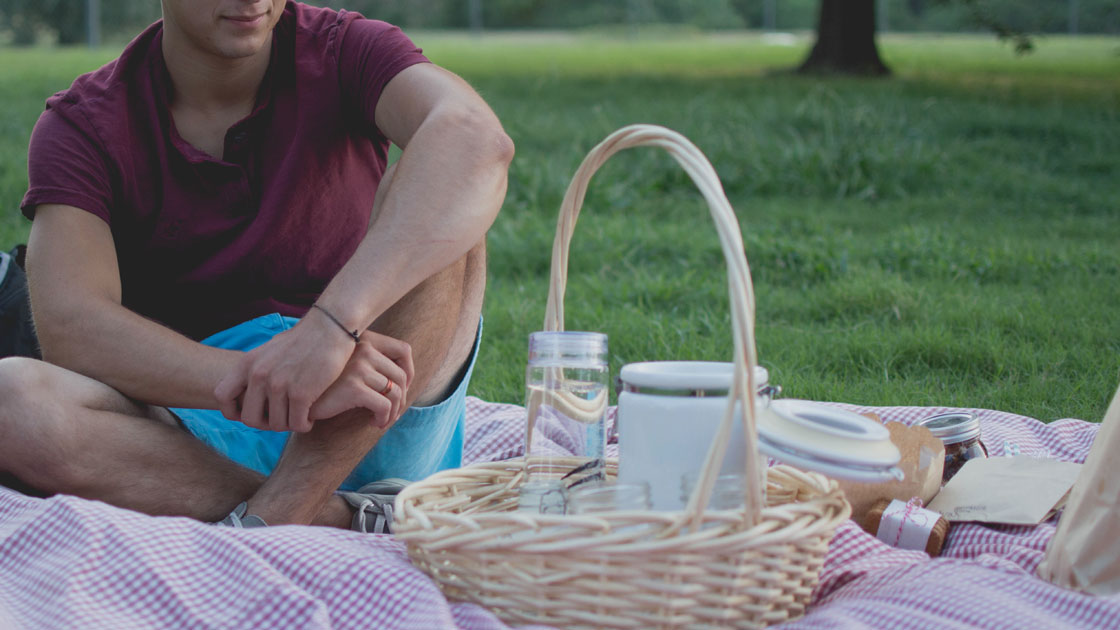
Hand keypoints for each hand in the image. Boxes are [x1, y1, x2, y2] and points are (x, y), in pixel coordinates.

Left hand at [214, 313, 354, 432]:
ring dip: (289, 425)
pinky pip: (297, 423)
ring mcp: (279, 385)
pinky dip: (304, 425)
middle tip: (281, 419)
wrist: (330, 328)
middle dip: (266, 424)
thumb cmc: (303, 338)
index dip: (232, 411)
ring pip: (277, 424)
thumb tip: (249, 386)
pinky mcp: (301, 393)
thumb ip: (257, 369)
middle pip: (250, 418)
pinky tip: (310, 418)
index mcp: (248, 363)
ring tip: (298, 417)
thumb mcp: (270, 350)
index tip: (248, 414)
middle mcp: (259, 375)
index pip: (222, 395)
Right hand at [309, 330, 412, 428]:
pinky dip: (383, 418)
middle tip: (390, 413)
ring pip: (395, 394)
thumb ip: (372, 363)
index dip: (409, 372)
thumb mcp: (350, 366)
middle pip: (401, 376)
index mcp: (365, 339)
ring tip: (382, 420)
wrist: (297, 395)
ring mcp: (358, 366)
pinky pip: (384, 406)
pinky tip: (373, 423)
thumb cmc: (325, 384)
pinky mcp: (353, 387)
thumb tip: (406, 382)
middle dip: (400, 399)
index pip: (404, 350)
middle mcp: (363, 348)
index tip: (400, 390)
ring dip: (392, 413)